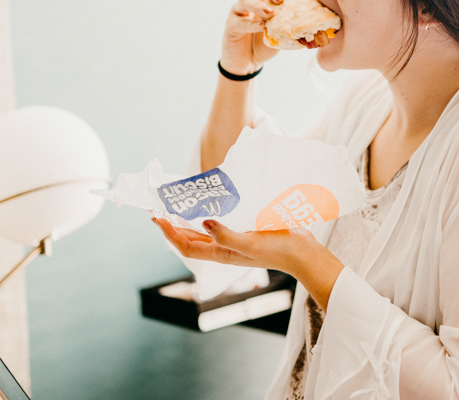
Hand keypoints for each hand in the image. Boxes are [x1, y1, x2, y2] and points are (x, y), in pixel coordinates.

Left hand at [153, 217, 343, 308]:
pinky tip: (212, 205)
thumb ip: (227, 235)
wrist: (302, 253)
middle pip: (190, 240)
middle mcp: (224, 249)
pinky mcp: (245, 234)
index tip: (157, 217)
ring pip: (203, 233)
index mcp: (221, 253)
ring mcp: (234, 242)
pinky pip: (220, 226)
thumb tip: (203, 223)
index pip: (186, 246)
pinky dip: (209, 217)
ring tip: (180, 206)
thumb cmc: (277, 250)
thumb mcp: (251, 244)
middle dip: (173, 226)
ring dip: (188, 221)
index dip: (169, 233)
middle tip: (161, 208)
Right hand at [221, 0, 302, 74]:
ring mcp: (239, 11)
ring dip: (259, 5)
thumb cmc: (268, 41)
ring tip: (271, 14)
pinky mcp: (231, 25)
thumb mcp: (285, 32)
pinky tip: (260, 28)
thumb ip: (298, 25)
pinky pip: (238, 20)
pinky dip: (250, 23)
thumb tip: (322, 26)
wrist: (249, 60)